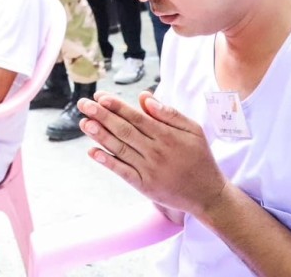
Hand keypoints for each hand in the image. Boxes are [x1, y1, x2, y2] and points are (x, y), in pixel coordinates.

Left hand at [78, 91, 227, 217]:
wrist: (207, 194)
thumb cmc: (200, 158)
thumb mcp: (193, 130)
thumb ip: (169, 113)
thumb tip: (145, 97)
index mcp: (167, 135)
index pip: (136, 116)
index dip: (116, 106)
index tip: (100, 96)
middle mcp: (156, 151)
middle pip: (124, 130)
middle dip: (101, 115)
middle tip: (83, 104)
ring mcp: (149, 170)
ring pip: (120, 148)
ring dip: (99, 135)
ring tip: (84, 122)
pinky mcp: (144, 186)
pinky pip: (122, 171)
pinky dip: (106, 161)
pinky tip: (92, 152)